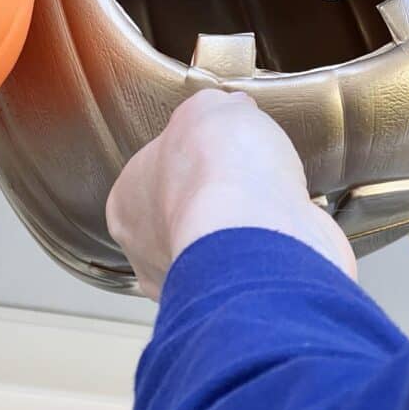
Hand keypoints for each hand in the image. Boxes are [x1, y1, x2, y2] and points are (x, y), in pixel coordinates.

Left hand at [105, 89, 355, 300]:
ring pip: (217, 249)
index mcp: (125, 203)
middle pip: (181, 216)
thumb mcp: (210, 107)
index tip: (213, 148)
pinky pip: (253, 271)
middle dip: (214, 198)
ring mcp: (190, 284)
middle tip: (242, 178)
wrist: (260, 227)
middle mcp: (148, 252)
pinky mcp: (235, 302)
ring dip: (242, 229)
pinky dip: (271, 252)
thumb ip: (212, 110)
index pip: (152, 176)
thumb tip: (230, 110)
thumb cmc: (218, 170)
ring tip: (267, 205)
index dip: (188, 156)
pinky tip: (283, 230)